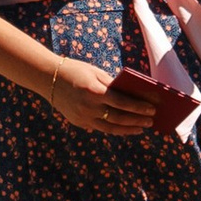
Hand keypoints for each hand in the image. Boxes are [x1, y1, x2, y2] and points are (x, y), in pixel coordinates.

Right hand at [42, 59, 163, 140]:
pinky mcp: (79, 122)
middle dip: (137, 121)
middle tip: (151, 122)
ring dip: (128, 129)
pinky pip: (100, 128)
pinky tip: (124, 128)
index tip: (152, 110)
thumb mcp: (95, 72)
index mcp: (94, 91)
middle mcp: (88, 107)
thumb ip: (112, 85)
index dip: (138, 108)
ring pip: (110, 128)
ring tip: (140, 128)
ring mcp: (83, 117)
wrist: (48, 78)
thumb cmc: (76, 71)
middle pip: (118, 118)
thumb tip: (133, 96)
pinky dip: (114, 129)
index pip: (122, 102)